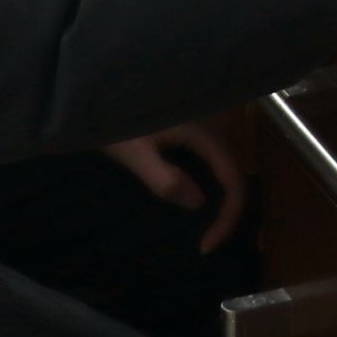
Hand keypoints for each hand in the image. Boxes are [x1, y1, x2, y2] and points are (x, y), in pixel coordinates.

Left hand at [102, 121, 246, 253]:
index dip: (228, 215)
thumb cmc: (115, 121)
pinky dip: (212, 183)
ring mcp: (203, 125)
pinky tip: (197, 198)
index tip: (206, 244)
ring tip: (207, 226)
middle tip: (208, 241)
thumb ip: (166, 179)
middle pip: (236, 173)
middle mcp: (211, 126)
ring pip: (226, 166)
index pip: (234, 178)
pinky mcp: (192, 128)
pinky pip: (212, 159)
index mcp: (203, 132)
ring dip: (223, 198)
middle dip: (229, 211)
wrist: (100, 92)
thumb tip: (200, 204)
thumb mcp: (135, 154)